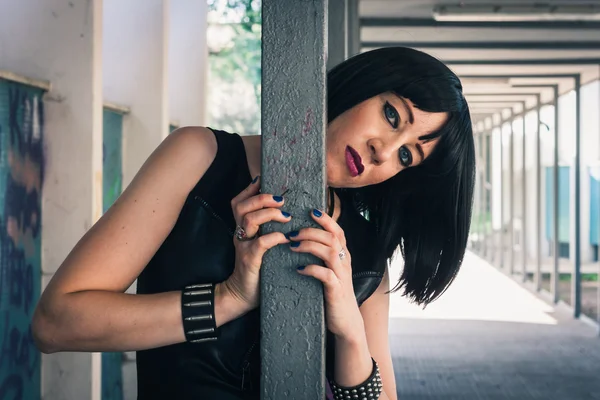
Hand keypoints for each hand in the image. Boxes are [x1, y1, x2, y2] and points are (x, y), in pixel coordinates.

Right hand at [222, 177, 290, 311]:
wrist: (243, 294)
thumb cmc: (258, 268)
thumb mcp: (261, 244)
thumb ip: (268, 228)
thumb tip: (287, 211)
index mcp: (242, 228)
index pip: (240, 201)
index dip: (250, 189)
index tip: (265, 180)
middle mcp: (240, 234)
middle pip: (241, 206)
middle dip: (262, 198)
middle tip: (281, 200)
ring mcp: (243, 246)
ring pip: (249, 220)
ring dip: (269, 214)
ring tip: (286, 216)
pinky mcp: (249, 260)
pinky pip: (260, 243)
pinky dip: (274, 237)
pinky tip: (286, 238)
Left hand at [288, 209, 362, 339]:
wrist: (345, 321)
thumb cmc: (332, 292)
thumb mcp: (329, 269)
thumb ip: (321, 254)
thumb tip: (302, 237)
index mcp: (343, 255)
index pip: (337, 231)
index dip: (326, 219)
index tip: (311, 210)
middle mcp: (345, 262)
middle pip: (332, 238)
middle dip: (311, 231)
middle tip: (292, 233)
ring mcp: (342, 276)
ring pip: (330, 252)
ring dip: (310, 246)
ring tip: (292, 246)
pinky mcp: (336, 290)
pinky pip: (325, 275)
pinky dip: (312, 269)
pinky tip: (299, 269)